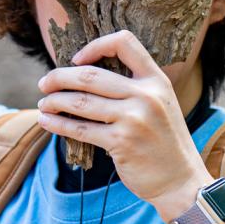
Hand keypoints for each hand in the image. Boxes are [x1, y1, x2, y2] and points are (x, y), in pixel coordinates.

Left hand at [34, 29, 214, 220]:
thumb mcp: (161, 104)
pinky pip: (80, 129)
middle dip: (59, 77)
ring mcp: (134, 119)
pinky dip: (57, 124)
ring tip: (44, 104)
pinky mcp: (121, 142)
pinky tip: (46, 121)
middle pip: (90, 75)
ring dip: (54, 102)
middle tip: (44, 83)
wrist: (180, 180)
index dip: (96, 46)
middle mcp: (147, 95)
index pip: (125, 43)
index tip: (77, 59)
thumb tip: (84, 76)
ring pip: (80, 102)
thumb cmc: (164, 141)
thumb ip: (134, 88)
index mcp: (157, 80)